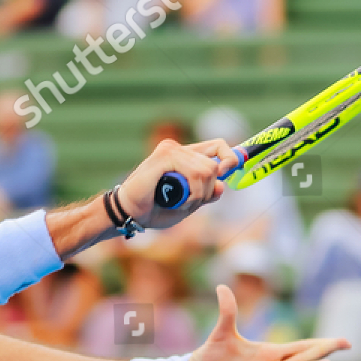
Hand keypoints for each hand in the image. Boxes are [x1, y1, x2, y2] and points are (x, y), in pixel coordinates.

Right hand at [118, 138, 239, 228]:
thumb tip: (221, 185)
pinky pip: (195, 173)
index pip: (218, 147)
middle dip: (208, 189)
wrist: (129, 213)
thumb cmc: (153, 209)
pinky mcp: (165, 156)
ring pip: (207, 170)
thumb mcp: (188, 204)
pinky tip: (177, 200)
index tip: (231, 171)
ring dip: (199, 194)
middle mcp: (178, 148)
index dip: (230, 157)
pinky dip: (192, 192)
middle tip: (190, 202)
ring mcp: (171, 150)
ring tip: (180, 203)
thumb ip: (205, 194)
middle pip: (215, 163)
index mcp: (184, 156)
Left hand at [187, 286, 349, 360]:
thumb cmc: (209, 359)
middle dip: (324, 352)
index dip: (321, 344)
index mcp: (268, 353)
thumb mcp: (222, 331)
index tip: (344, 342)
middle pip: (303, 358)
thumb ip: (228, 310)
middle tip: (346, 344)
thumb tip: (222, 286)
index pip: (301, 348)